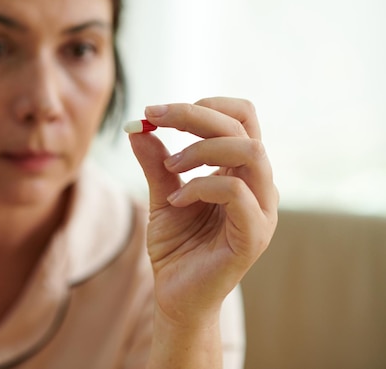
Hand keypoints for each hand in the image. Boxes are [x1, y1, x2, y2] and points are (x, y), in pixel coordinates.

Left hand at [129, 97, 277, 324]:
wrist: (176, 296)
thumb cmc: (176, 246)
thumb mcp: (161, 195)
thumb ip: (155, 162)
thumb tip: (138, 126)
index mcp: (241, 172)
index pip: (241, 118)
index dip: (203, 105)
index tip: (157, 112)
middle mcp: (258, 186)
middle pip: (243, 126)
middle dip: (194, 115)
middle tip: (155, 118)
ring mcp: (261, 211)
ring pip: (250, 152)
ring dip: (200, 148)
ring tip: (169, 165)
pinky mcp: (254, 236)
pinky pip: (236, 193)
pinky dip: (200, 186)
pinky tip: (176, 200)